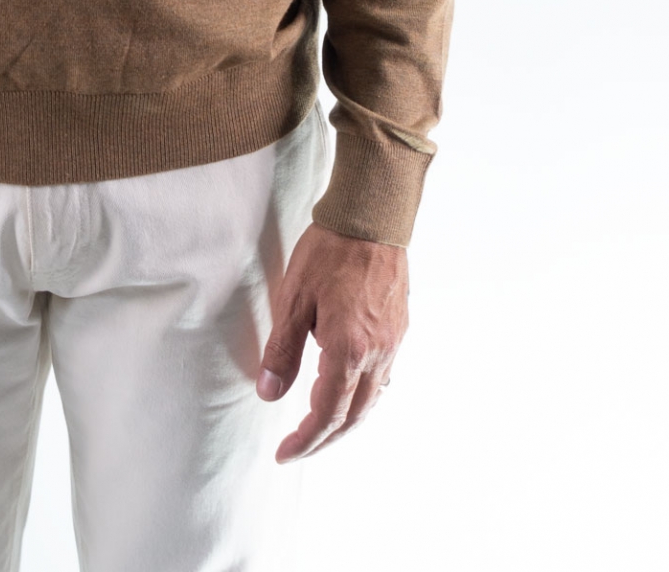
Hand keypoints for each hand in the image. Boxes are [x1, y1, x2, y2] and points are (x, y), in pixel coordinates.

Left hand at [255, 220, 407, 461]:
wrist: (371, 215)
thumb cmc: (329, 251)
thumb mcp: (292, 298)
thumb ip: (282, 350)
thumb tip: (269, 394)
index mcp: (349, 350)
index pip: (327, 413)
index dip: (305, 440)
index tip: (284, 453)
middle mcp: (378, 353)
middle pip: (355, 417)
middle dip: (326, 440)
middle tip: (298, 449)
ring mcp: (393, 342)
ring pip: (373, 400)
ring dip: (347, 422)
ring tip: (321, 429)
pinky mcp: (400, 328)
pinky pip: (384, 378)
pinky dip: (364, 398)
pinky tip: (350, 392)